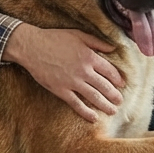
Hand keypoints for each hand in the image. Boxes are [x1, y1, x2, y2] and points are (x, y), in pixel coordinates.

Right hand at [2, 24, 124, 122]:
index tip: (122, 84)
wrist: (32, 47)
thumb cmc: (54, 38)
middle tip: (120, 101)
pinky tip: (93, 118)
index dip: (117, 79)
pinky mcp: (61, 90)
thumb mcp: (78, 34)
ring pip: (93, 97)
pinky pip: (76, 104)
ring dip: (105, 105)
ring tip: (112, 111)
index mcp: (89, 56)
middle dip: (114, 95)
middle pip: (104, 86)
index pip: (109, 71)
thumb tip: (113, 47)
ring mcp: (72, 82)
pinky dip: (86, 112)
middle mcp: (84, 71)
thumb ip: (97, 42)